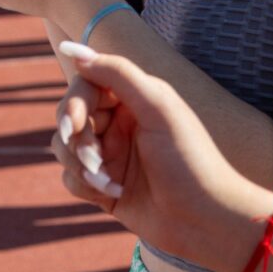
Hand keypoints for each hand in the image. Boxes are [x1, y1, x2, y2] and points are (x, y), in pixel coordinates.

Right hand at [50, 45, 272, 269]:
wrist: (208, 223)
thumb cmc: (190, 161)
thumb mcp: (158, 108)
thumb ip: (117, 72)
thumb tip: (72, 48)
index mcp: (131, 99)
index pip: (84, 85)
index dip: (73, 102)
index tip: (75, 124)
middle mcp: (117, 123)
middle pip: (69, 116)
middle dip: (76, 138)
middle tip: (94, 159)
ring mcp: (109, 155)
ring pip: (64, 146)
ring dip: (78, 163)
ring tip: (106, 181)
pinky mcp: (102, 187)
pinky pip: (70, 177)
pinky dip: (83, 185)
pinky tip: (111, 195)